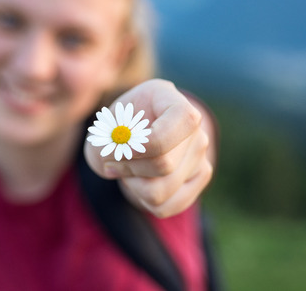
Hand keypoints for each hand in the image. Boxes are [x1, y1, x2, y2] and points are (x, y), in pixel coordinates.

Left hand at [84, 79, 214, 217]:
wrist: (128, 137)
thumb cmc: (116, 129)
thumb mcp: (104, 128)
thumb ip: (109, 140)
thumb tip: (127, 154)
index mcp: (171, 99)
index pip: (181, 120)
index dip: (146, 143)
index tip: (121, 145)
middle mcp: (195, 126)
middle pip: (164, 164)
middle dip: (130, 168)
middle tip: (115, 161)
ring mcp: (201, 153)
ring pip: (163, 190)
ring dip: (134, 186)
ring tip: (129, 170)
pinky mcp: (200, 177)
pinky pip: (169, 206)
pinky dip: (144, 200)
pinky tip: (139, 183)